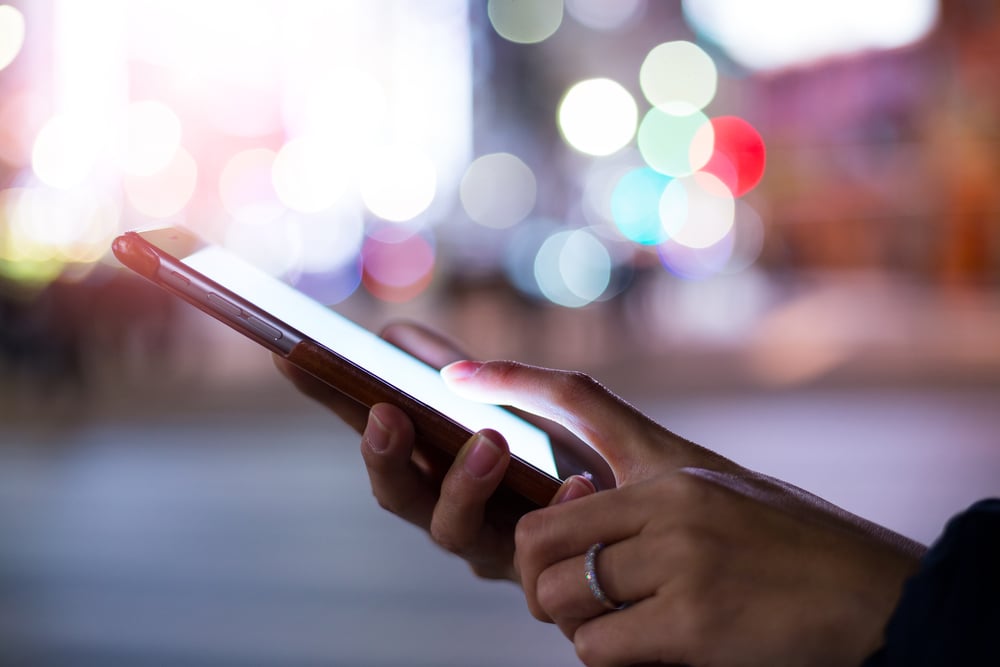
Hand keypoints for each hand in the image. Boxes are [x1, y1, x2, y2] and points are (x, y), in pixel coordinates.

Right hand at [275, 322, 600, 581]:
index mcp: (433, 466)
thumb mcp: (503, 400)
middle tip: (388, 415)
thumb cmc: (556, 451)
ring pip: (451, 530)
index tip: (289, 358)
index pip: (369, 432)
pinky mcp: (538, 571)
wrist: (629, 503)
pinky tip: (576, 480)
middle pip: (395, 495)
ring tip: (490, 441)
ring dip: (462, 483)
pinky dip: (558, 508)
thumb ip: (450, 372)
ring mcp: (489, 546)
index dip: (327, 400)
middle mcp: (447, 509)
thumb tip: (395, 336)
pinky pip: (537, 556)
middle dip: (383, 455)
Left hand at [443, 360, 927, 666]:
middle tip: (568, 593)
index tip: (455, 373)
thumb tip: (577, 496)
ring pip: (560, 593)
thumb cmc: (793, 546)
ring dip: (575, 620)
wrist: (878, 597)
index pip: (576, 401)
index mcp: (671, 465)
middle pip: (537, 531)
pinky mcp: (691, 622)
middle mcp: (668, 500)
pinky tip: (653, 648)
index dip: (509, 379)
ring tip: (622, 623)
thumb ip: (648, 485)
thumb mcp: (720, 488)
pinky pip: (595, 646)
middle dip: (538, 574)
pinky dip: (606, 655)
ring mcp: (678, 559)